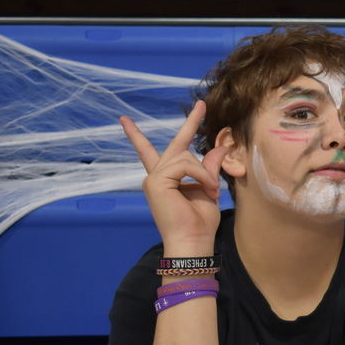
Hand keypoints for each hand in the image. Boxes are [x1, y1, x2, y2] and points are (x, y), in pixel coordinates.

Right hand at [120, 100, 228, 252]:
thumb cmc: (200, 222)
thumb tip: (220, 148)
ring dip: (204, 173)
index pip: (150, 152)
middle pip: (175, 144)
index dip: (138, 136)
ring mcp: (154, 178)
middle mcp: (157, 176)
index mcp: (166, 180)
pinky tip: (208, 190)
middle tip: (201, 103)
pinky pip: (185, 165)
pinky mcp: (156, 181)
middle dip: (190, 123)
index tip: (124, 120)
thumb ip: (209, 168)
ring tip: (213, 191)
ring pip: (185, 157)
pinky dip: (201, 176)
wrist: (193, 241)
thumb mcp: (208, 189)